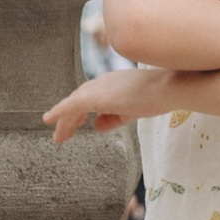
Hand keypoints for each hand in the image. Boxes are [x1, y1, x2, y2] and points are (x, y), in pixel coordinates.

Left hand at [45, 69, 163, 142]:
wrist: (170, 88)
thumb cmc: (160, 96)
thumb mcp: (134, 111)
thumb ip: (114, 118)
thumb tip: (96, 125)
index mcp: (114, 83)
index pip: (92, 96)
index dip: (81, 111)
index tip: (78, 123)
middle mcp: (104, 82)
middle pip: (79, 99)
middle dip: (70, 118)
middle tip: (63, 135)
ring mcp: (100, 88)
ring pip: (74, 104)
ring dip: (65, 121)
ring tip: (59, 138)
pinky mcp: (97, 96)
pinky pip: (71, 105)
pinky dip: (59, 112)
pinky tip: (49, 120)